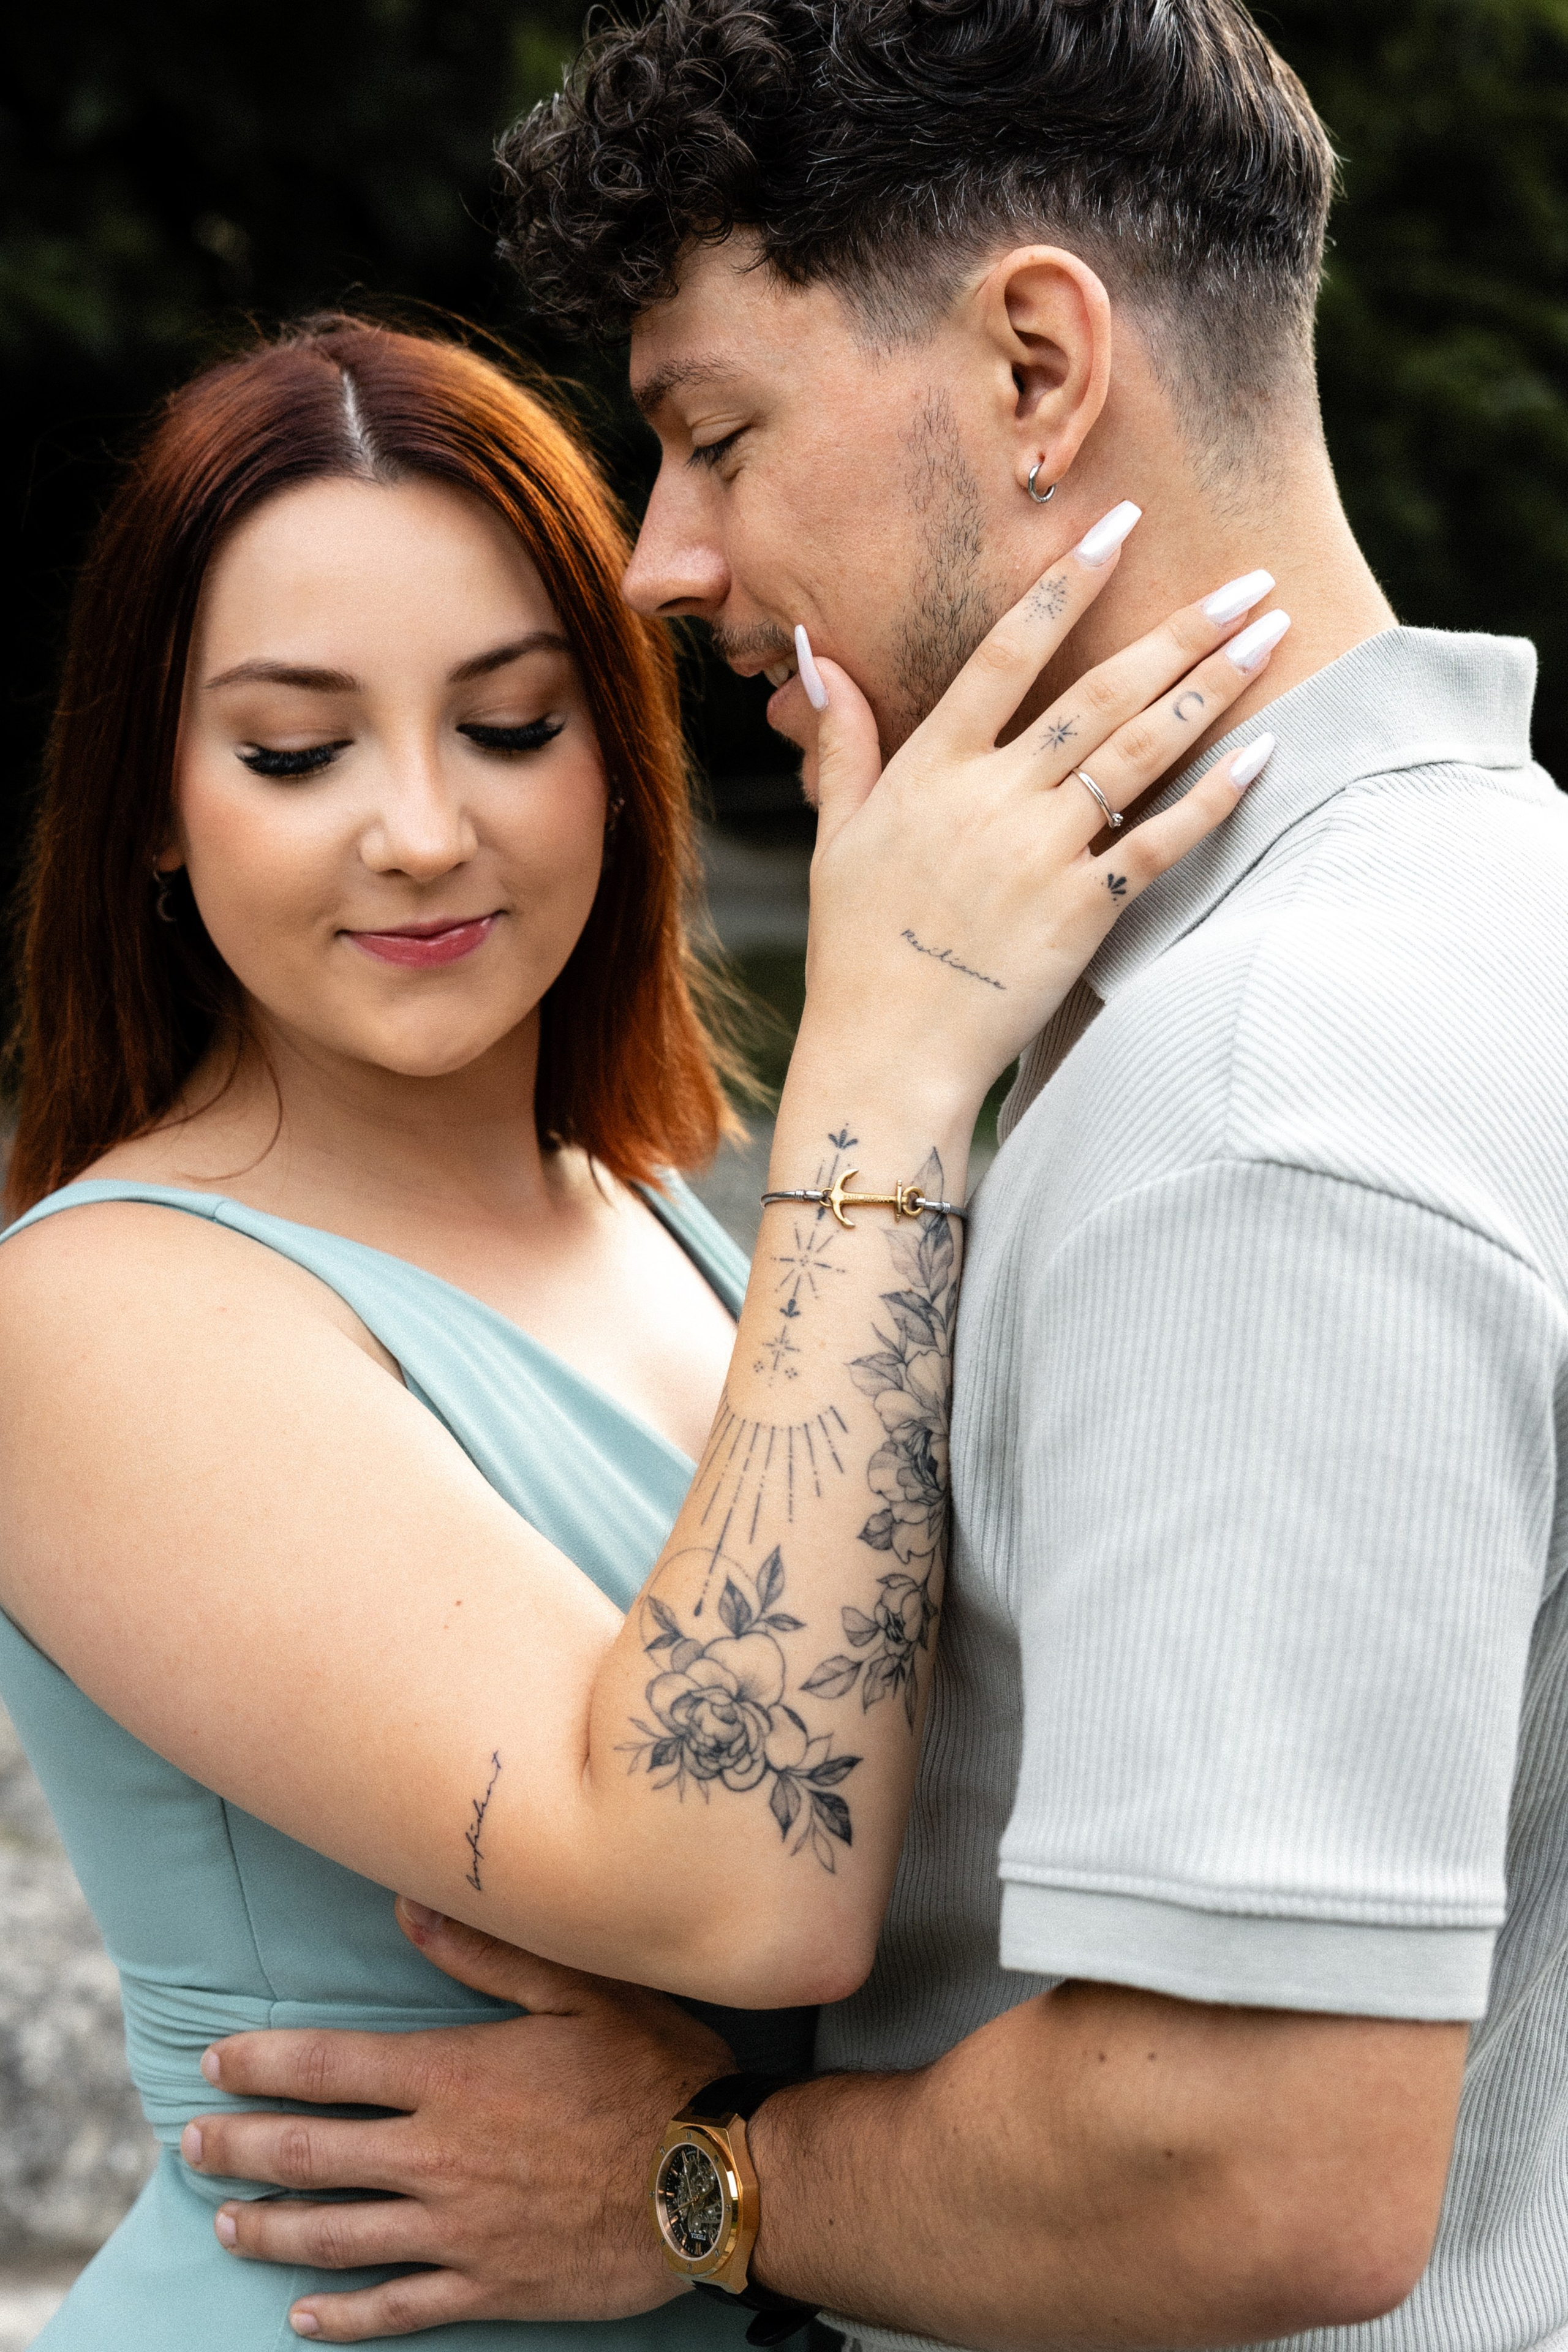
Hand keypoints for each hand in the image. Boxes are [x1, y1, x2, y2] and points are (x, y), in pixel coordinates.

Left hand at [181, 1898, 734, 2341]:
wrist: (712, 2180)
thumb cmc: (654, 2071)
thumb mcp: (580, 1990)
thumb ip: (487, 1952)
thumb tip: (405, 1908)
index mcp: (452, 2076)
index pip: (327, 2066)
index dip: (259, 2065)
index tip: (211, 2065)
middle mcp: (437, 2157)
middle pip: (308, 2153)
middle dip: (237, 2148)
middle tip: (190, 2146)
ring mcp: (457, 2231)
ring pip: (335, 2236)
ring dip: (270, 2231)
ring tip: (227, 2226)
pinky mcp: (488, 2287)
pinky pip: (397, 2308)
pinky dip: (343, 2317)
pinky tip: (304, 2318)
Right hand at [793, 516, 1283, 1119]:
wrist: (886, 1053)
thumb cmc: (857, 949)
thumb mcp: (838, 836)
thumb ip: (844, 741)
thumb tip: (819, 657)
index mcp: (931, 768)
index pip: (1006, 651)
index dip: (1066, 583)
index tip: (1116, 525)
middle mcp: (991, 797)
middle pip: (1100, 690)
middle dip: (1181, 629)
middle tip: (1247, 579)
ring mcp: (1040, 853)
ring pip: (1140, 750)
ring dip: (1213, 688)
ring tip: (1269, 636)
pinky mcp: (1082, 910)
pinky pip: (1162, 839)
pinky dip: (1215, 793)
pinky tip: (1265, 749)